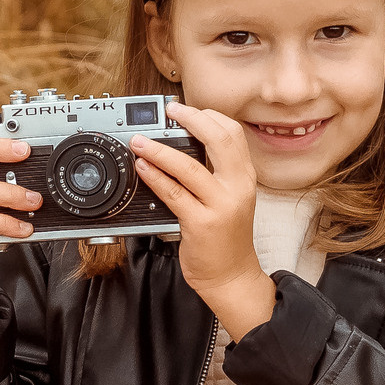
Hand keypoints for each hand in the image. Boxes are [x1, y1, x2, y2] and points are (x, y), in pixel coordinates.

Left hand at [130, 102, 274, 339]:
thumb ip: (216, 173)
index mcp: (245, 177)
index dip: (208, 115)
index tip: (185, 109)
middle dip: (191, 119)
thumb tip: (183, 146)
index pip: (232, 133)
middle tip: (169, 111)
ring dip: (159, 149)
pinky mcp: (201, 223)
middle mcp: (237, 187)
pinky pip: (173, 193)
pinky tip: (143, 168)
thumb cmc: (226, 238)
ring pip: (189, 167)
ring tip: (139, 141)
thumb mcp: (230, 198)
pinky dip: (155, 177)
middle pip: (219, 139)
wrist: (231, 275)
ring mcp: (220, 205)